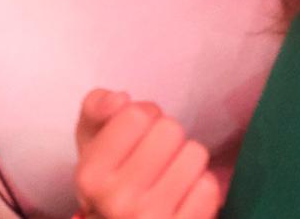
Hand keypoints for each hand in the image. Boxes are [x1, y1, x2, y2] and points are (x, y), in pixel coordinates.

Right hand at [74, 89, 220, 218]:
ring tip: (170, 174)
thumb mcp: (92, 142)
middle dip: (167, 137)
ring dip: (187, 159)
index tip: (136, 136)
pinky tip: (183, 196)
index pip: (137, 115)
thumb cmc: (112, 178)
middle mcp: (117, 200)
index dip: (143, 118)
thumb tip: (120, 99)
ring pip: (194, 154)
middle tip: (156, 157)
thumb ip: (96, 107)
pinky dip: (200, 186)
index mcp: (91, 175)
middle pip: (170, 130)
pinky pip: (209, 187)